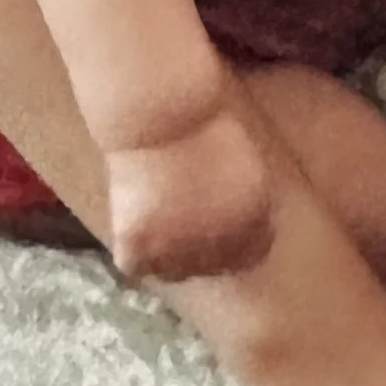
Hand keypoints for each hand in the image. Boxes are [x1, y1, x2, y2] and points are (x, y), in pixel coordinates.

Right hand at [104, 112, 274, 284]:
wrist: (162, 113)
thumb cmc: (206, 121)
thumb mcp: (248, 161)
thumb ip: (248, 198)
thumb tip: (240, 219)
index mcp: (255, 226)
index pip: (247, 256)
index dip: (227, 242)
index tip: (210, 226)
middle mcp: (222, 249)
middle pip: (208, 268)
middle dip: (194, 249)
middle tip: (175, 219)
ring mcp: (180, 254)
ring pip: (170, 272)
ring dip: (162, 254)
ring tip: (153, 218)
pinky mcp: (140, 250)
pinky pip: (133, 265)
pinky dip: (130, 249)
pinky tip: (132, 219)